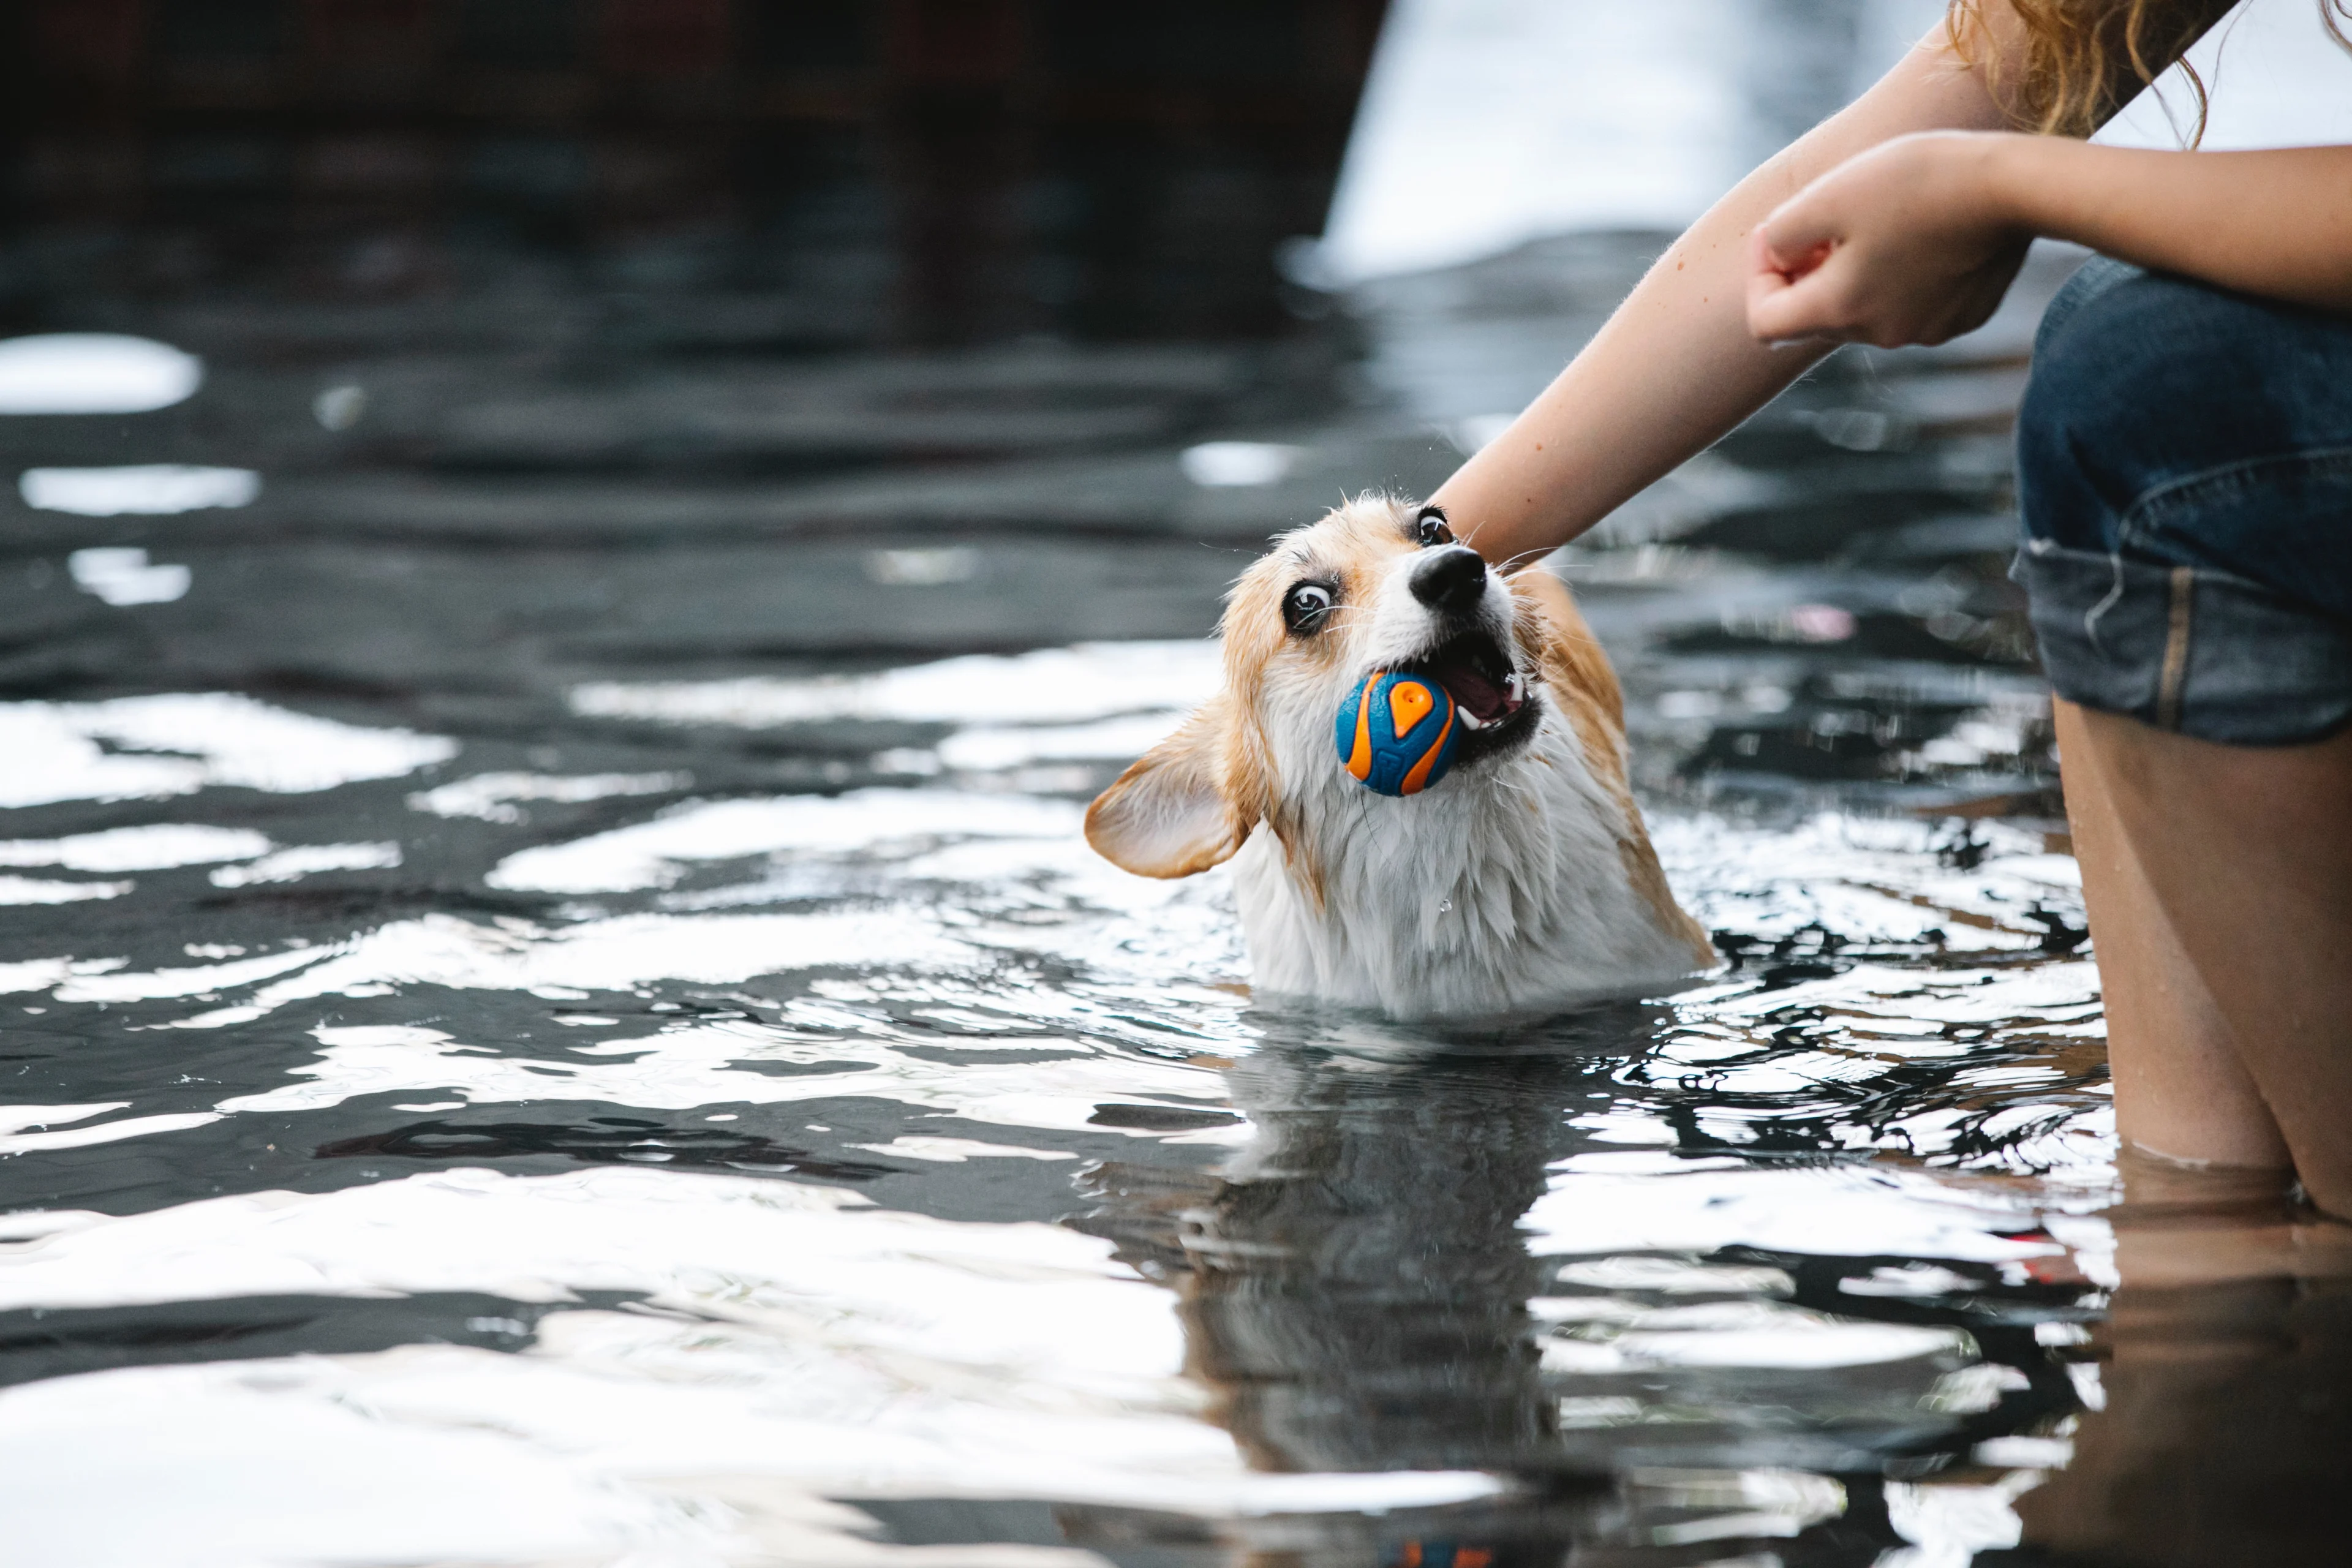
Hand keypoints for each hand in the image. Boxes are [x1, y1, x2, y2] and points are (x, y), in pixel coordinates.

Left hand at [1747, 131, 2032, 348]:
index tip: (1777, 233)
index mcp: (1839, 311)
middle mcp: (1879, 334)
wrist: (2015, 186)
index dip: (1759, 276)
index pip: (1763, 324)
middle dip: (1807, 272)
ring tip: (1877, 219)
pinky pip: (1911, 303)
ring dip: (1854, 272)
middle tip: (1824, 221)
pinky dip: (1900, 275)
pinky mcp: (1961, 316)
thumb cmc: (1916, 182)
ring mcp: (1925, 330)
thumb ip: (1780, 233)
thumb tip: (1774, 255)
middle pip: (1814, 316)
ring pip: (1864, 309)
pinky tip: (1922, 230)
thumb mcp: (1827, 195)